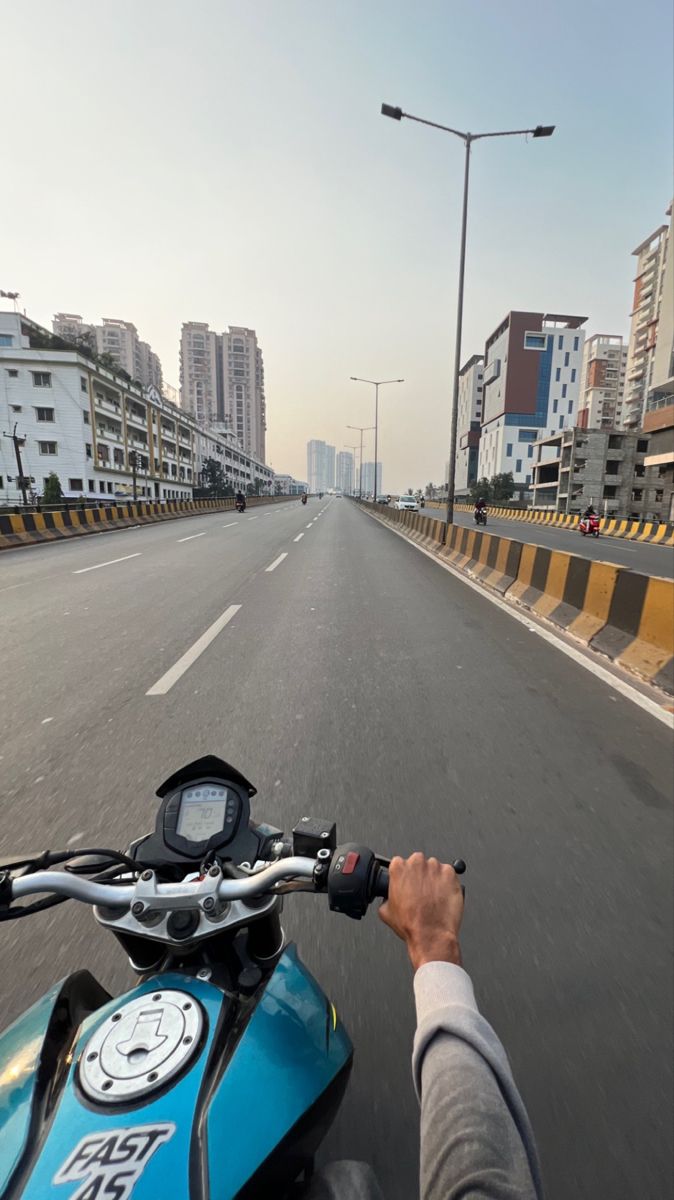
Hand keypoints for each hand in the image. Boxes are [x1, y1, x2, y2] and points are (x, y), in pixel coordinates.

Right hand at [378, 852, 463, 971]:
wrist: (431, 935)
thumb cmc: (411, 924)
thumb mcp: (385, 912)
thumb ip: (385, 897)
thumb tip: (388, 898)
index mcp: (399, 868)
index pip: (399, 863)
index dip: (403, 875)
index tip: (407, 884)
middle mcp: (417, 863)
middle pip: (418, 862)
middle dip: (419, 875)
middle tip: (421, 892)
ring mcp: (435, 867)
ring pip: (434, 868)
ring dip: (434, 878)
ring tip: (433, 896)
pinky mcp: (450, 874)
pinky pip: (449, 873)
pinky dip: (447, 882)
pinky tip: (443, 896)